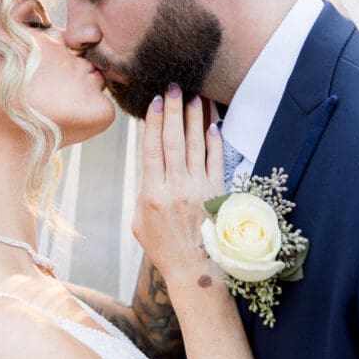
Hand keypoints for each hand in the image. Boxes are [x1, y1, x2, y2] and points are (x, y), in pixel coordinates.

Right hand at [132, 85, 224, 284]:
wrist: (195, 272)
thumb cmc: (164, 249)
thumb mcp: (140, 224)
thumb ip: (143, 193)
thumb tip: (150, 170)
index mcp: (152, 194)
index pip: (153, 149)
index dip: (154, 122)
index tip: (156, 100)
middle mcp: (176, 188)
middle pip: (174, 141)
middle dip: (174, 111)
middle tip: (175, 86)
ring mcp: (199, 190)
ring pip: (196, 146)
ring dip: (195, 119)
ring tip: (195, 96)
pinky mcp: (218, 194)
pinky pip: (217, 161)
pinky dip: (215, 141)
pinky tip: (213, 124)